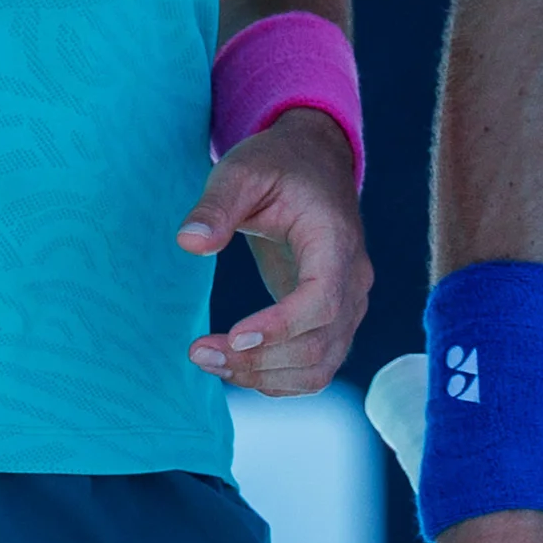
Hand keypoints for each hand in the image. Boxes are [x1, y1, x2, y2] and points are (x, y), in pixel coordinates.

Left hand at [177, 108, 371, 393]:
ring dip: (264, 377)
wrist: (314, 163)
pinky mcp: (331, 320)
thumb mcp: (241, 170)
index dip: (280, 327)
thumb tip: (190, 243)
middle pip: (318, 344)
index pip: (323, 300)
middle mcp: (353, 280)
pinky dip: (276, 379)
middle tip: (198, 352)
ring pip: (319, 367)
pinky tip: (233, 365)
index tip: (231, 336)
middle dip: (258, 360)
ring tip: (209, 361)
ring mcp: (348, 305)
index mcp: (336, 240)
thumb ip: (216, 206)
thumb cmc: (277, 165)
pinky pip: (315, 368)